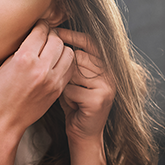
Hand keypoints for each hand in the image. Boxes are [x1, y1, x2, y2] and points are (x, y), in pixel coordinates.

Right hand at [0, 22, 75, 136]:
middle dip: (51, 35)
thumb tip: (35, 37)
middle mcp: (41, 69)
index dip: (41, 25)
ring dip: (61, 48)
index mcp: (24, 59)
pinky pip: (69, 69)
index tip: (40, 25)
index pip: (41, 31)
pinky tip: (56, 64)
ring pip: (68, 53)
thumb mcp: (4, 65)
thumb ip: (22, 50)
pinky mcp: (57, 90)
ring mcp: (52, 81)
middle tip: (46, 37)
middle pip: (57, 40)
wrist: (2, 121)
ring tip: (52, 51)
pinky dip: (65, 63)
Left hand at [54, 28, 116, 142]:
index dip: (73, 36)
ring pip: (73, 73)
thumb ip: (72, 60)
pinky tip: (72, 105)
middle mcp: (110, 74)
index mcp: (106, 66)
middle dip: (65, 68)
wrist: (82, 132)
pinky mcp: (99, 99)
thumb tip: (55, 35)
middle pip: (78, 57)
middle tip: (65, 82)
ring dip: (64, 84)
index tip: (55, 31)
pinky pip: (70, 89)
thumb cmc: (75, 102)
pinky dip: (65, 97)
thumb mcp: (75, 78)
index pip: (90, 42)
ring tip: (70, 96)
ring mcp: (107, 86)